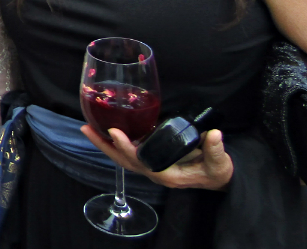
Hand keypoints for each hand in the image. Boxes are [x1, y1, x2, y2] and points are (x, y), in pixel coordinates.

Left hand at [81, 124, 233, 190]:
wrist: (217, 179)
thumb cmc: (216, 172)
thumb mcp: (220, 164)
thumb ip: (216, 150)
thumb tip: (215, 134)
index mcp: (166, 174)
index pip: (140, 161)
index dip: (126, 147)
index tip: (115, 132)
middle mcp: (154, 172)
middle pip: (123, 160)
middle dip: (104, 145)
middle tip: (87, 128)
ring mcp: (150, 167)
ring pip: (122, 158)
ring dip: (105, 145)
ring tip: (88, 128)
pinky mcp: (151, 160)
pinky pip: (128, 153)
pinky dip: (115, 144)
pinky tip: (105, 131)